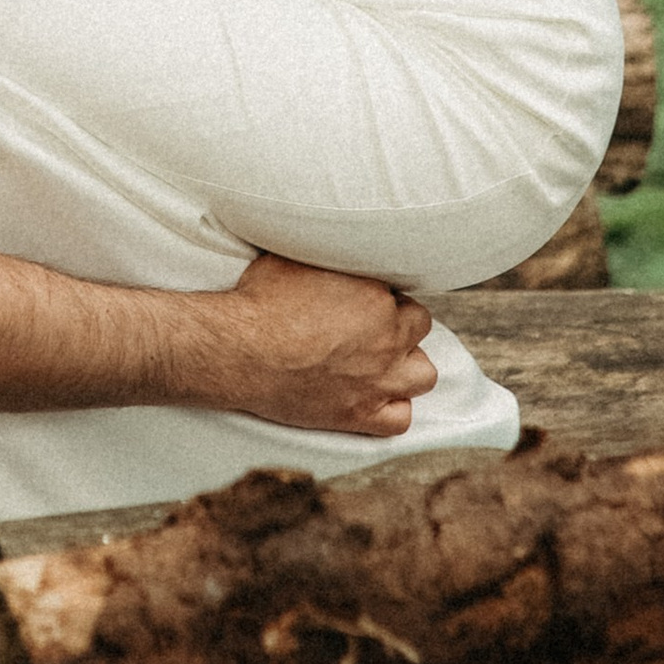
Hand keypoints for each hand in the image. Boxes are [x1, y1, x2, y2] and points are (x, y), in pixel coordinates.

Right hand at [205, 254, 436, 438]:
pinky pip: (401, 420)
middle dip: (400, 327)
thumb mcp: (295, 257)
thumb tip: (330, 243)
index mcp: (377, 297)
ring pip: (424, 375)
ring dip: (407, 366)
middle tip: (370, 328)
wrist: (239, 351)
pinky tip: (374, 398)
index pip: (402, 293)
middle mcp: (387, 338)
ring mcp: (377, 380)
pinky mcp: (359, 415)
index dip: (384, 298)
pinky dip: (393, 409)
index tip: (363, 302)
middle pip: (419, 328)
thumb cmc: (260, 300)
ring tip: (381, 362)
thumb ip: (328, 255)